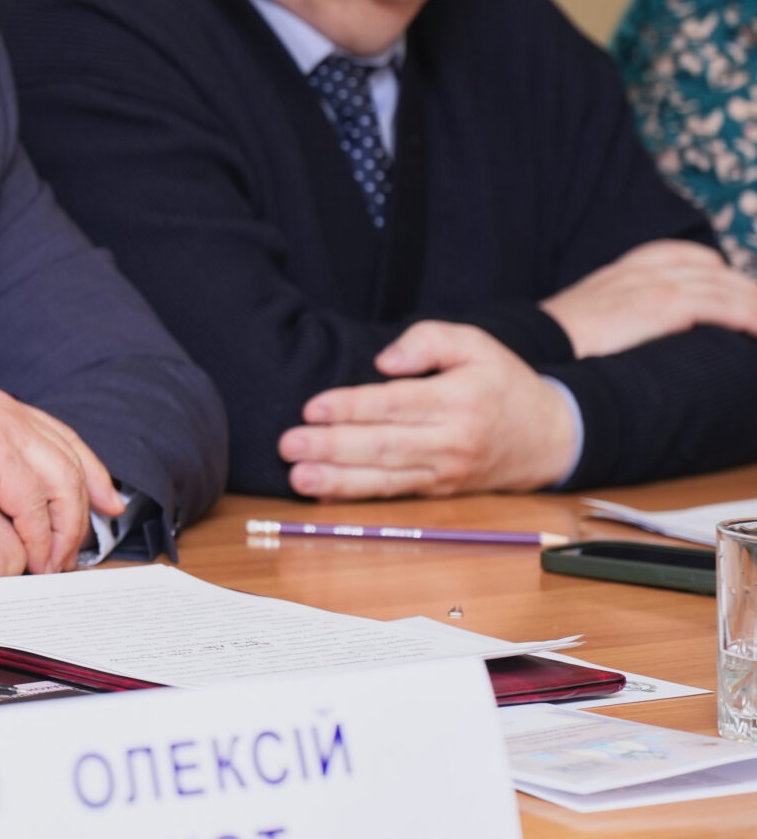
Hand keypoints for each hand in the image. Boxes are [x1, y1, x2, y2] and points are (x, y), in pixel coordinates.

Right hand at [0, 385, 124, 573]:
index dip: (91, 471)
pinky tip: (31, 558)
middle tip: (87, 545)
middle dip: (88, 506)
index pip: (60, 436)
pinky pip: (34, 502)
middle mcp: (2, 407)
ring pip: (62, 482)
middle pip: (71, 457)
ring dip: (63, 529)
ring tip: (52, 562)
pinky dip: (39, 536)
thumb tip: (7, 497)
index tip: (108, 502)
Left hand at [281, 321, 575, 497]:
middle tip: (288, 444)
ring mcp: (445, 472)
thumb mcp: (475, 344)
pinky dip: (356, 497)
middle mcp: (451, 441)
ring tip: (298, 478)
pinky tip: (322, 495)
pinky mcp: (439, 491)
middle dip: (331, 447)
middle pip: (384, 446)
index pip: (396, 405)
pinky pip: (394, 495)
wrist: (549, 436)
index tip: (313, 407)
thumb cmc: (501, 382)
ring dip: (337, 480)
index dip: (352, 407)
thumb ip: (428, 341)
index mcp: (458, 400)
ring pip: (385, 478)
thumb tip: (385, 361)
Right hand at [541, 239, 756, 358]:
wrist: (531, 348)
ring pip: (724, 286)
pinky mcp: (661, 306)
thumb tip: (620, 339)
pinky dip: (748, 315)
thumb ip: (607, 319)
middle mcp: (639, 272)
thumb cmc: (549, 347)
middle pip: (711, 269)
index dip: (714, 269)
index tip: (732, 288)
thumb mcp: (579, 322)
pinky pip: (720, 306)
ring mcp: (651, 286)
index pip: (681, 255)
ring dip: (755, 304)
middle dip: (746, 288)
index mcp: (619, 272)